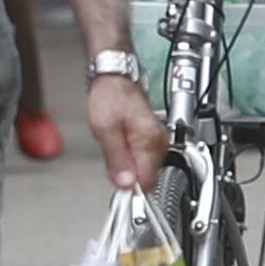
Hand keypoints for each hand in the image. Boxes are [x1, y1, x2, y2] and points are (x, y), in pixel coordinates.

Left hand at [84, 67, 166, 198]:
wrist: (115, 78)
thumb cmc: (110, 97)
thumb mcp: (105, 130)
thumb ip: (116, 160)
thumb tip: (125, 184)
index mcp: (150, 142)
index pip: (147, 183)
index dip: (129, 187)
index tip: (117, 181)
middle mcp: (159, 142)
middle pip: (146, 178)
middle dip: (127, 174)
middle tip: (111, 156)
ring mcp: (158, 141)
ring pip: (144, 170)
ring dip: (128, 165)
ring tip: (114, 145)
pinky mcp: (153, 139)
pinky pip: (143, 159)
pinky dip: (130, 157)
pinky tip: (120, 144)